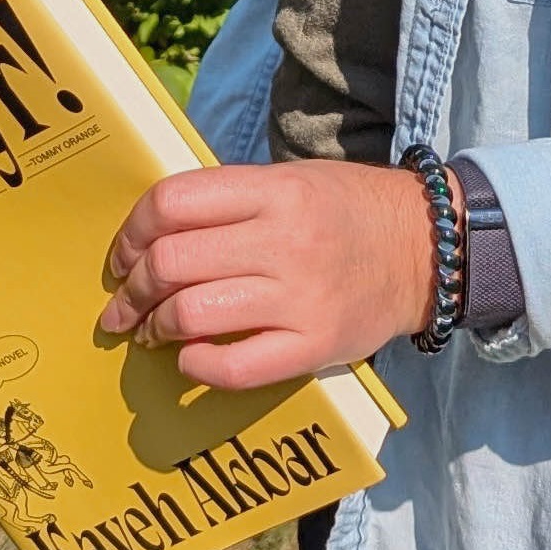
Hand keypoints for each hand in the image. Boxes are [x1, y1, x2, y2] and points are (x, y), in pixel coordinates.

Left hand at [96, 160, 436, 390]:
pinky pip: (234, 368)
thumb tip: (154, 237)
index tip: (122, 257)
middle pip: (172, 263)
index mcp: (275, 191)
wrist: (428, 249)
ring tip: (152, 333)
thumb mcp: (292, 181)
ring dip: (155, 328)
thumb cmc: (349, 211)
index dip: (131, 233)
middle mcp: (284, 241)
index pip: (172, 203)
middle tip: (125, 304)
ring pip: (191, 314)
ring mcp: (300, 297)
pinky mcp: (314, 345)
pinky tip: (190, 359)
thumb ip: (230, 202)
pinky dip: (197, 366)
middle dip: (132, 290)